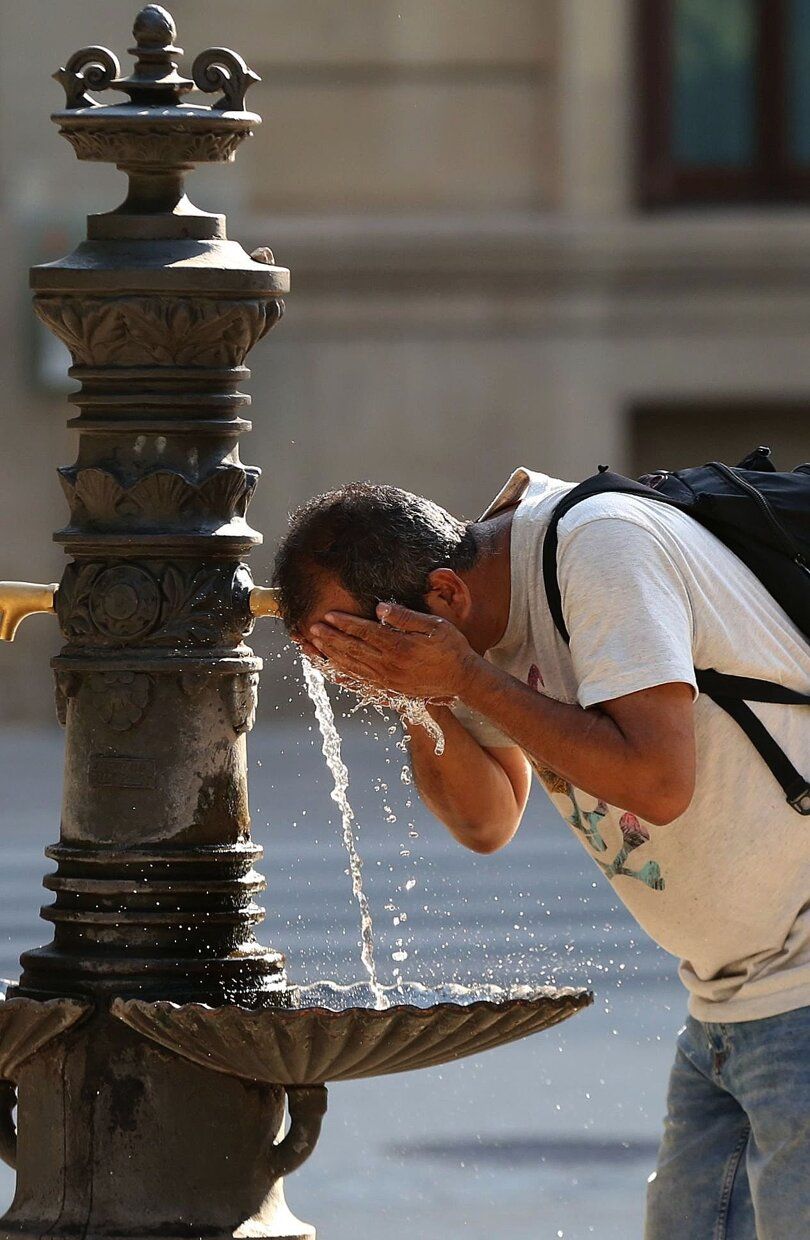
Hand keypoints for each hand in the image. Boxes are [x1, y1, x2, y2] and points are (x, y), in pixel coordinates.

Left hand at [309, 602, 480, 700]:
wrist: (463, 680)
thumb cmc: (452, 648)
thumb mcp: (435, 626)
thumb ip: (406, 618)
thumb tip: (380, 609)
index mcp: (400, 648)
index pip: (365, 633)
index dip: (344, 624)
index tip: (328, 616)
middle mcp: (389, 667)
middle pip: (352, 651)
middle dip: (329, 639)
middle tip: (311, 629)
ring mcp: (387, 681)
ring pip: (351, 668)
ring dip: (330, 656)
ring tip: (313, 646)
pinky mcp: (388, 690)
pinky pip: (359, 683)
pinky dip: (342, 676)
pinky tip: (329, 670)